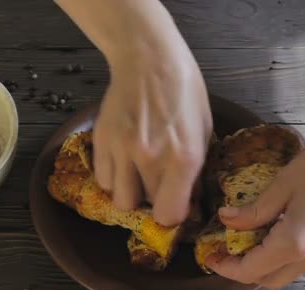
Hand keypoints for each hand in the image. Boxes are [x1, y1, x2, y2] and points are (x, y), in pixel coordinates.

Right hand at [55, 0, 212, 225]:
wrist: (148, 58)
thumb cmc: (184, 91)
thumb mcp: (204, 130)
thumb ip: (195, 170)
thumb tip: (189, 200)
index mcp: (183, 158)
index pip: (170, 215)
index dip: (174, 216)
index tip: (176, 206)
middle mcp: (150, 159)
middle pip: (146, 207)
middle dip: (155, 201)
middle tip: (160, 185)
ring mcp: (121, 151)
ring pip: (120, 199)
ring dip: (131, 193)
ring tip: (138, 175)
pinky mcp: (101, 141)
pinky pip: (103, 180)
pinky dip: (113, 178)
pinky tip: (123, 163)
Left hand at [205, 97, 304, 289]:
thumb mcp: (282, 184)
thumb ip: (253, 210)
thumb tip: (226, 220)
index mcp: (295, 242)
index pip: (251, 270)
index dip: (225, 266)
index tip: (208, 254)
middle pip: (266, 279)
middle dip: (239, 269)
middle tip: (221, 248)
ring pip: (282, 274)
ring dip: (258, 264)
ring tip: (239, 240)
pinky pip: (297, 263)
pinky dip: (276, 257)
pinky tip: (265, 234)